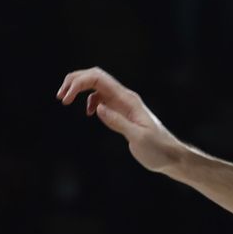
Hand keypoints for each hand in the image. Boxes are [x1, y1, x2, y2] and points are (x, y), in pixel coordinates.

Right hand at [57, 67, 184, 174]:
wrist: (171, 156)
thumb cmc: (158, 149)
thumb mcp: (138, 138)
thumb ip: (118, 122)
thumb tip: (97, 108)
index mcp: (128, 100)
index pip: (99, 80)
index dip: (79, 83)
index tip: (65, 99)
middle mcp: (124, 98)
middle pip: (96, 77)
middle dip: (75, 82)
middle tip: (61, 97)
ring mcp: (123, 104)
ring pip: (97, 86)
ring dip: (80, 89)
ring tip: (66, 101)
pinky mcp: (122, 113)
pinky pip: (102, 99)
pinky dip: (90, 101)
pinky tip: (88, 113)